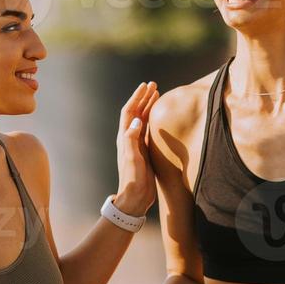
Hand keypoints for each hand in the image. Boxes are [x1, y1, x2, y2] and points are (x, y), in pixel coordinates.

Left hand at [115, 81, 160, 215]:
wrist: (135, 198)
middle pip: (136, 113)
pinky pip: (148, 131)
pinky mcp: (144, 151)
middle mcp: (129, 139)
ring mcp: (137, 145)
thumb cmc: (133, 180)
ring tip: (157, 95)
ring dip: (149, 107)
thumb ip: (132, 140)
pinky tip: (159, 117)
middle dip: (144, 98)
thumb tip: (137, 120)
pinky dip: (153, 120)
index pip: (130, 112)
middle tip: (153, 85)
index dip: (137, 98)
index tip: (145, 86)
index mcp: (125, 138)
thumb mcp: (132, 159)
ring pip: (143, 120)